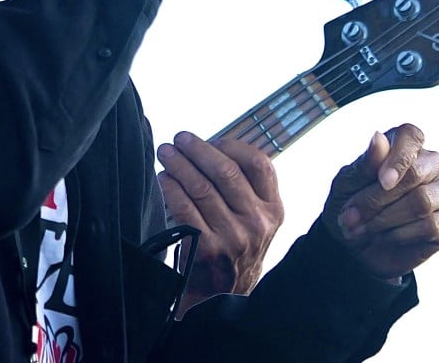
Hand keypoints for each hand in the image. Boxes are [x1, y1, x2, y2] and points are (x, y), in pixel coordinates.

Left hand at [157, 132, 283, 313]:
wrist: (225, 300)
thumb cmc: (237, 251)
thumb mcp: (257, 222)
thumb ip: (247, 189)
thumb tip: (213, 148)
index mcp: (274, 210)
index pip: (259, 163)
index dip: (232, 145)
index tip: (212, 139)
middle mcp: (257, 223)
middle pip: (226, 171)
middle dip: (198, 149)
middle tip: (180, 139)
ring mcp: (233, 237)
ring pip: (202, 187)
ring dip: (180, 164)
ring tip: (166, 153)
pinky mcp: (207, 250)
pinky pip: (185, 209)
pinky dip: (172, 188)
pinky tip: (164, 178)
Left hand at [321, 124, 438, 280]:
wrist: (354, 248)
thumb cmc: (352, 207)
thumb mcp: (347, 185)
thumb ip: (365, 164)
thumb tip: (378, 137)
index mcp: (402, 147)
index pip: (411, 136)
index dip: (398, 157)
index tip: (382, 181)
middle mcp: (429, 165)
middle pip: (416, 172)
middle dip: (378, 198)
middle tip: (350, 217)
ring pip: (421, 202)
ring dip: (384, 219)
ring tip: (361, 229)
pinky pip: (430, 225)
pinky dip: (399, 234)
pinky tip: (383, 237)